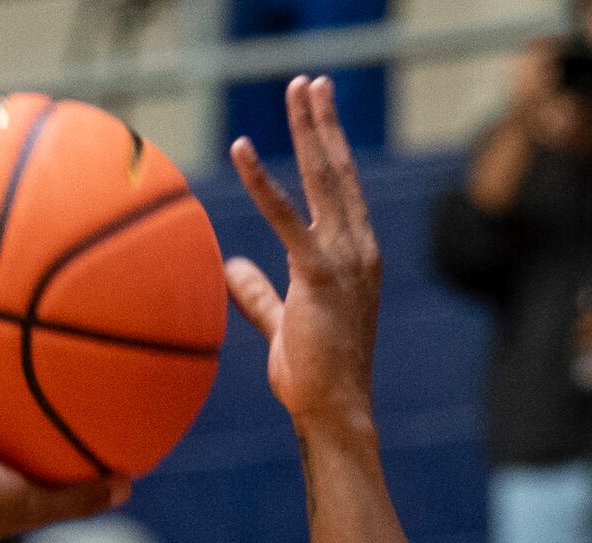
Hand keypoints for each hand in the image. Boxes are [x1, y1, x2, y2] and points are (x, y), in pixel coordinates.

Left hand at [226, 78, 382, 435]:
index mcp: (356, 254)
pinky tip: (244, 148)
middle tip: (311, 82)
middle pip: (339, 170)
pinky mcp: (320, 276)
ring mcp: (346, 258)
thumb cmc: (311, 375)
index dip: (330, 146)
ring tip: (299, 88)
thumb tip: (232, 268)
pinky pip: (287, 218)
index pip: (341, 188)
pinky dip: (264, 180)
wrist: (334, 410)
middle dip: (325, 122)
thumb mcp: (283, 323)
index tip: (318, 111)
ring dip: (311, 129)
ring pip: (326, 178)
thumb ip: (259, 292)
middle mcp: (359, 247)